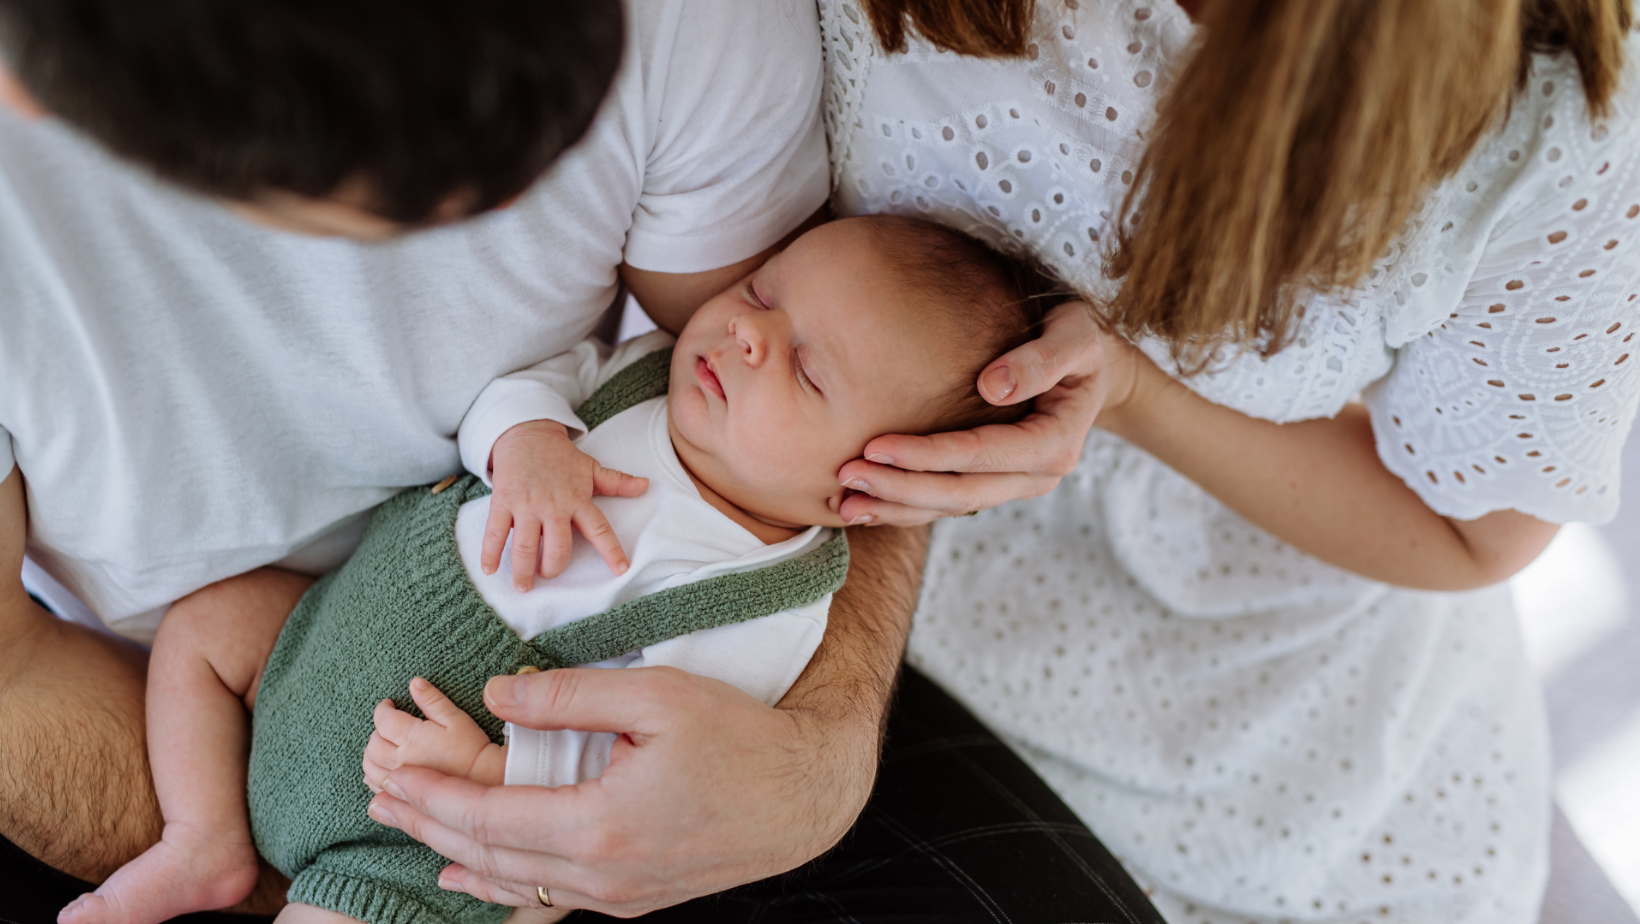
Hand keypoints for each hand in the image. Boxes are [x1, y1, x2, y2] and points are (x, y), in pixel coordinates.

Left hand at [363, 666, 874, 913]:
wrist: (806, 795)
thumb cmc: (740, 737)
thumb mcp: (656, 695)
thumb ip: (568, 694)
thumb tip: (497, 694)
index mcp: (599, 825)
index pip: (488, 817)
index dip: (432, 797)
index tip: (392, 774)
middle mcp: (601, 875)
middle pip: (491, 857)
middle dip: (428, 826)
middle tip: (380, 800)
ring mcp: (619, 895)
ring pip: (517, 886)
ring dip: (460, 857)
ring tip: (415, 834)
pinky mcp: (636, 899)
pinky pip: (551, 897)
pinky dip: (505, 884)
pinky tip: (480, 875)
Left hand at [364, 678, 505, 788]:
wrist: (483, 780)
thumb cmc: (472, 747)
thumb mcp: (456, 718)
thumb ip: (433, 700)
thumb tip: (415, 683)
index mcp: (412, 737)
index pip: (383, 719)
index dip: (383, 709)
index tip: (388, 704)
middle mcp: (400, 760)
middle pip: (373, 744)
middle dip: (377, 731)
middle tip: (387, 725)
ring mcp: (400, 781)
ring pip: (370, 767)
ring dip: (371, 754)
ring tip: (381, 746)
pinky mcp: (403, 796)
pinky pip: (377, 787)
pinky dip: (373, 777)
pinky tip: (381, 771)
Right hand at [484, 420, 648, 589]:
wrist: (526, 433)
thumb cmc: (561, 457)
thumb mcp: (591, 468)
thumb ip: (617, 482)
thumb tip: (646, 485)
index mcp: (578, 500)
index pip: (599, 529)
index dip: (611, 550)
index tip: (621, 569)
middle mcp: (553, 505)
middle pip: (558, 546)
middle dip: (554, 568)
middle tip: (548, 575)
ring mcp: (526, 504)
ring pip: (527, 546)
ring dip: (524, 570)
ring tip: (524, 586)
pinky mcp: (503, 502)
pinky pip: (496, 532)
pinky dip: (490, 553)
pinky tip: (489, 570)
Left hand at [837, 301, 1153, 525]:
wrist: (1093, 364)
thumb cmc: (1081, 339)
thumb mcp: (1077, 337)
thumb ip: (1042, 359)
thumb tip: (993, 386)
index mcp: (1054, 444)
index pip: (980, 455)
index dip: (927, 456)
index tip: (876, 445)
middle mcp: (1036, 475)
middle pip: (961, 493)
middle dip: (900, 490)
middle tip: (846, 477)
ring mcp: (1015, 484)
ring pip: (952, 507)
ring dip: (897, 508)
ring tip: (845, 503)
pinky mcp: (995, 482)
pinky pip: (949, 503)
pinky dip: (907, 506)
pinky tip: (867, 505)